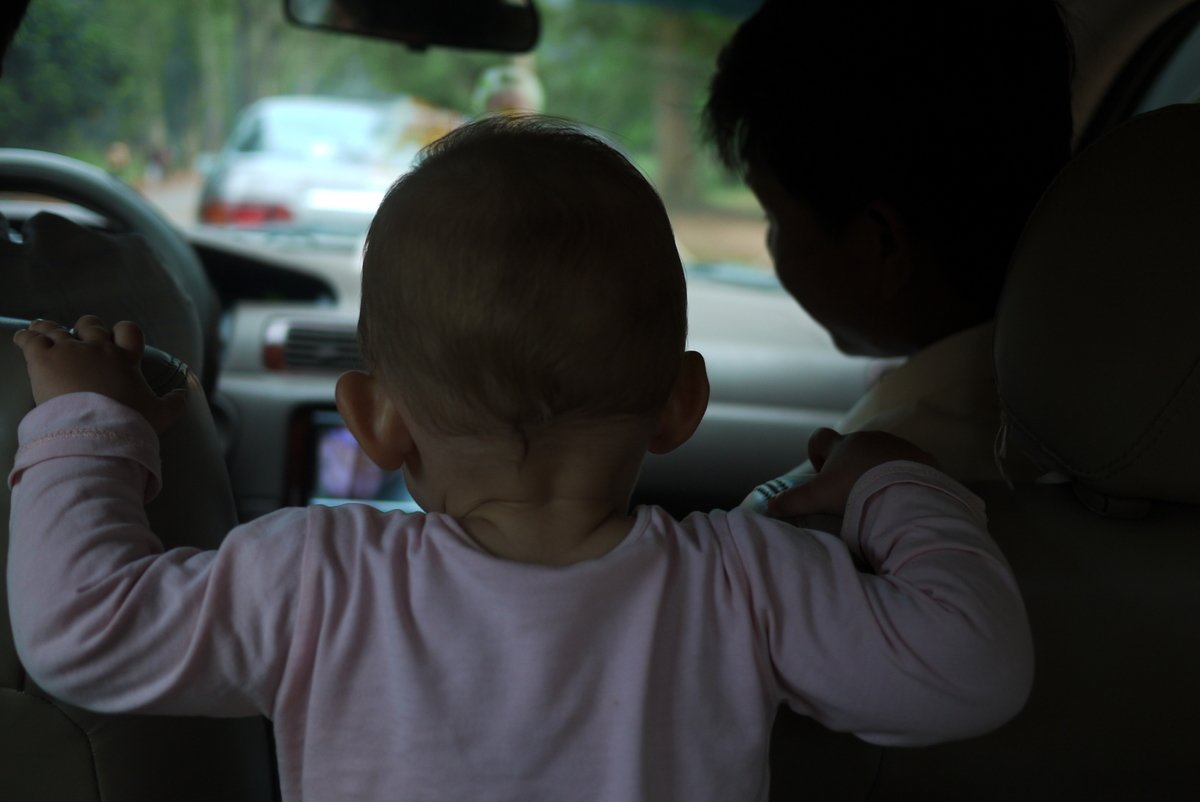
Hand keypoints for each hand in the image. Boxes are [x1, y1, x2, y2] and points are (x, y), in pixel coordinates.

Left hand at [12, 315, 187, 432]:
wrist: (96, 429)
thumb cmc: (130, 423)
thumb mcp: (161, 415)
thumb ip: (175, 402)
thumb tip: (185, 392)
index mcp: (126, 359)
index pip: (128, 331)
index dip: (120, 332)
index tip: (114, 339)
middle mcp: (98, 349)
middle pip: (90, 325)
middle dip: (83, 329)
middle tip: (77, 339)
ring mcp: (70, 351)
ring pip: (56, 328)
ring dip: (49, 329)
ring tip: (42, 330)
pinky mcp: (43, 359)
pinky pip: (31, 339)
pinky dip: (26, 337)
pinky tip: (23, 338)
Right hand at [767, 427, 936, 517]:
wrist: (905, 492)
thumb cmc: (855, 490)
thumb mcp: (818, 498)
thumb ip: (793, 501)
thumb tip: (770, 507)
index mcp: (841, 445)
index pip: (820, 437)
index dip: (816, 454)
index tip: (822, 474)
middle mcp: (868, 439)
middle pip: (852, 448)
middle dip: (849, 467)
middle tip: (850, 495)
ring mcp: (896, 445)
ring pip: (880, 455)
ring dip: (876, 471)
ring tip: (878, 499)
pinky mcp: (920, 457)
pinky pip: (907, 464)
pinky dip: (902, 476)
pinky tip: (901, 497)